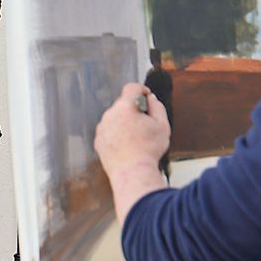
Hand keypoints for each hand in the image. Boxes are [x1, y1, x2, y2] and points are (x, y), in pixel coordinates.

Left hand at [95, 82, 171, 221]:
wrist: (132, 173)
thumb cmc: (148, 150)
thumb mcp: (162, 125)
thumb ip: (157, 107)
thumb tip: (151, 99)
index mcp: (125, 107)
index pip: (131, 88)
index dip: (141, 90)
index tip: (146, 97)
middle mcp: (109, 115)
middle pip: (123, 104)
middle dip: (134, 110)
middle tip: (145, 124)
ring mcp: (102, 128)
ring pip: (115, 119)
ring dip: (125, 123)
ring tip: (137, 138)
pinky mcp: (98, 141)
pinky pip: (109, 132)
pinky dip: (117, 135)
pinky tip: (128, 146)